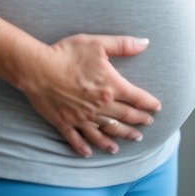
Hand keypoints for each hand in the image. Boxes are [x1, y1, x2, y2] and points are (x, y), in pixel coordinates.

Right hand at [18, 34, 160, 156]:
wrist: (37, 68)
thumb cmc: (67, 54)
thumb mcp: (97, 44)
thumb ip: (123, 45)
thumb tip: (145, 43)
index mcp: (110, 87)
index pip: (136, 98)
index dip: (148, 103)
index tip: (156, 108)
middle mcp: (99, 106)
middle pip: (124, 117)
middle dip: (138, 122)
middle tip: (146, 125)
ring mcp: (82, 117)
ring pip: (105, 132)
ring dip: (118, 137)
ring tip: (127, 141)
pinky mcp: (64, 123)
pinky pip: (77, 139)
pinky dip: (84, 147)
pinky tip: (90, 153)